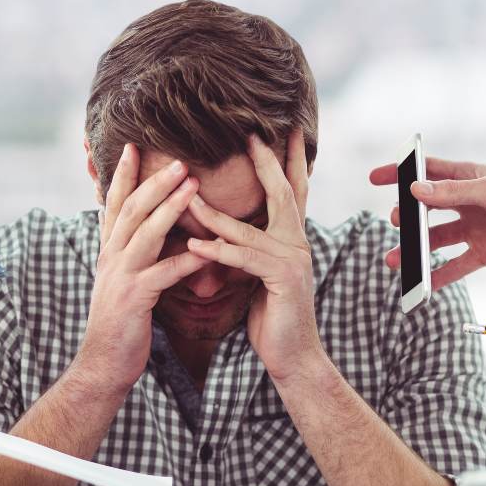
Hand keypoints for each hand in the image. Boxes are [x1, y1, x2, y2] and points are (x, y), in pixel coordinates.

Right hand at [80, 144, 207, 391]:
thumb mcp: (122, 280)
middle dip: (154, 181)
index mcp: (109, 251)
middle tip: (179, 158)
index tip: (134, 146)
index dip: (123, 175)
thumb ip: (133, 254)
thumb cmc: (121, 322)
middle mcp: (111, 257)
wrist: (103, 364)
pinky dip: (187, 259)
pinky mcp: (134, 299)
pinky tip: (208, 250)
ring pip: (145, 233)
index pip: (115, 204)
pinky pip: (164, 273)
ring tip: (193, 186)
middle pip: (132, 209)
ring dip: (170, 207)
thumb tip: (145, 231)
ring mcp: (120, 277)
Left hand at [186, 130, 321, 380]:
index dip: (288, 159)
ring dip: (214, 213)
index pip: (291, 190)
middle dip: (267, 162)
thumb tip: (226, 229)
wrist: (293, 356)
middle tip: (250, 134)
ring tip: (188, 196)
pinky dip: (218, 252)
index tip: (283, 129)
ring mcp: (293, 260)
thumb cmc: (272, 316)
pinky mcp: (282, 280)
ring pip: (249, 228)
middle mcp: (298, 243)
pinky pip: (244, 260)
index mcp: (292, 238)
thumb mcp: (259, 274)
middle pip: (283, 192)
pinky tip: (194, 246)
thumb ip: (249, 248)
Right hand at [369, 158, 485, 289]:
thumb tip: (415, 191)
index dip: (401, 174)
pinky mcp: (484, 253)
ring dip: (415, 250)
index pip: (427, 172)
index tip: (375, 178)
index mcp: (469, 178)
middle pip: (427, 209)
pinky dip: (438, 276)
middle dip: (406, 217)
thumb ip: (452, 192)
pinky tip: (421, 285)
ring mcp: (475, 229)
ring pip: (436, 240)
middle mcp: (468, 203)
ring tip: (395, 260)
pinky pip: (455, 266)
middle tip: (395, 222)